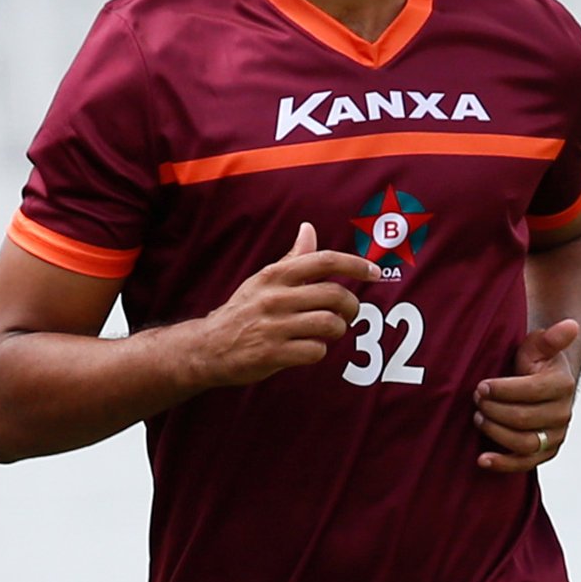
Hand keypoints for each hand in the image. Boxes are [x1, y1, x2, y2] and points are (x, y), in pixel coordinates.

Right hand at [188, 222, 378, 387]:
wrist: (205, 348)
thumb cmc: (242, 311)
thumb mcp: (263, 280)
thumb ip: (292, 258)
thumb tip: (308, 228)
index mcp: (275, 275)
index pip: (324, 261)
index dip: (355, 265)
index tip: (375, 272)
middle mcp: (275, 297)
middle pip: (335, 295)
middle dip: (351, 306)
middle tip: (348, 313)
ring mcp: (273, 326)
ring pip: (329, 323)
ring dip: (336, 330)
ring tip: (328, 332)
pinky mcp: (271, 353)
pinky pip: (315, 351)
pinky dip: (319, 351)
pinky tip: (308, 349)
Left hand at [472, 319, 579, 472]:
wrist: (543, 384)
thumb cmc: (536, 363)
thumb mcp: (540, 346)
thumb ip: (551, 338)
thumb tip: (570, 325)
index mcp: (563, 385)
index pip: (530, 391)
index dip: (502, 390)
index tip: (481, 385)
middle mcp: (563, 413)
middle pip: (523, 418)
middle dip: (494, 409)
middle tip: (476, 399)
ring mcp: (555, 435)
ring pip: (523, 443)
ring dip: (495, 431)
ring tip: (478, 418)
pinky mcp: (545, 452)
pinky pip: (524, 464)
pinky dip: (503, 464)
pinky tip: (483, 459)